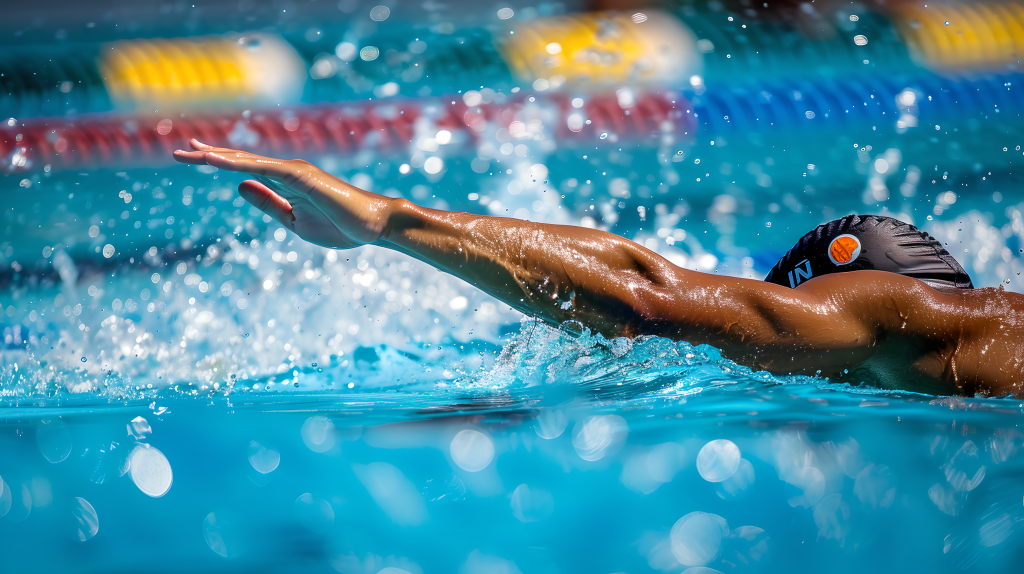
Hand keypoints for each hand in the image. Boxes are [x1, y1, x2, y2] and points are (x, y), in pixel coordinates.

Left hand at [173, 139, 392, 248]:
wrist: (373, 226)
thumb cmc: (340, 225)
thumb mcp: (294, 221)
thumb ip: (268, 204)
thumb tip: (239, 187)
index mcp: (285, 183)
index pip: (245, 170)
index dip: (219, 163)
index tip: (194, 157)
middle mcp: (286, 170)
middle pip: (241, 161)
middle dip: (209, 155)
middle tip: (179, 151)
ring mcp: (293, 171)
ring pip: (248, 161)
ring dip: (217, 156)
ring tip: (190, 153)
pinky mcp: (300, 175)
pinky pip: (263, 167)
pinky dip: (238, 163)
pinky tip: (215, 161)